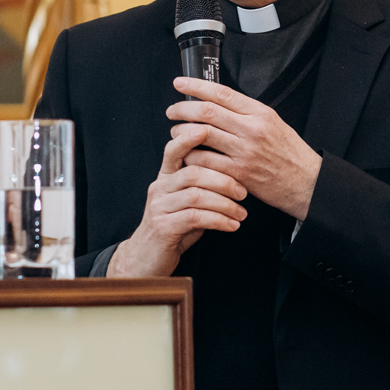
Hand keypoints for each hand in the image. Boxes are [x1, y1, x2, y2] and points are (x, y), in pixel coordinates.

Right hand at [106, 123, 248, 277]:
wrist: (146, 260)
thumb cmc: (173, 228)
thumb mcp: (186, 202)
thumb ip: (201, 185)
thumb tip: (233, 172)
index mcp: (165, 177)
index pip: (173, 150)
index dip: (188, 138)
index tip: (207, 128)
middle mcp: (159, 188)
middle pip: (193, 172)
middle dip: (223, 180)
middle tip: (243, 191)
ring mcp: (159, 207)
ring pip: (196, 195)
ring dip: (224, 203)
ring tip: (241, 213)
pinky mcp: (163, 227)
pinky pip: (195, 218)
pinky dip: (218, 220)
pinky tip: (231, 225)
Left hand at [165, 77, 321, 220]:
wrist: (306, 182)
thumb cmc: (288, 153)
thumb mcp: (273, 123)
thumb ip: (247, 112)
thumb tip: (218, 101)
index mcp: (260, 113)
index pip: (222, 93)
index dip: (196, 86)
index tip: (180, 83)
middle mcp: (252, 129)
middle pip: (207, 112)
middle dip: (183, 109)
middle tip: (172, 110)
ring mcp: (245, 152)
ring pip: (202, 135)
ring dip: (182, 133)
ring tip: (175, 132)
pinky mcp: (239, 173)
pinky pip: (206, 161)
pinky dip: (191, 155)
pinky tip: (186, 154)